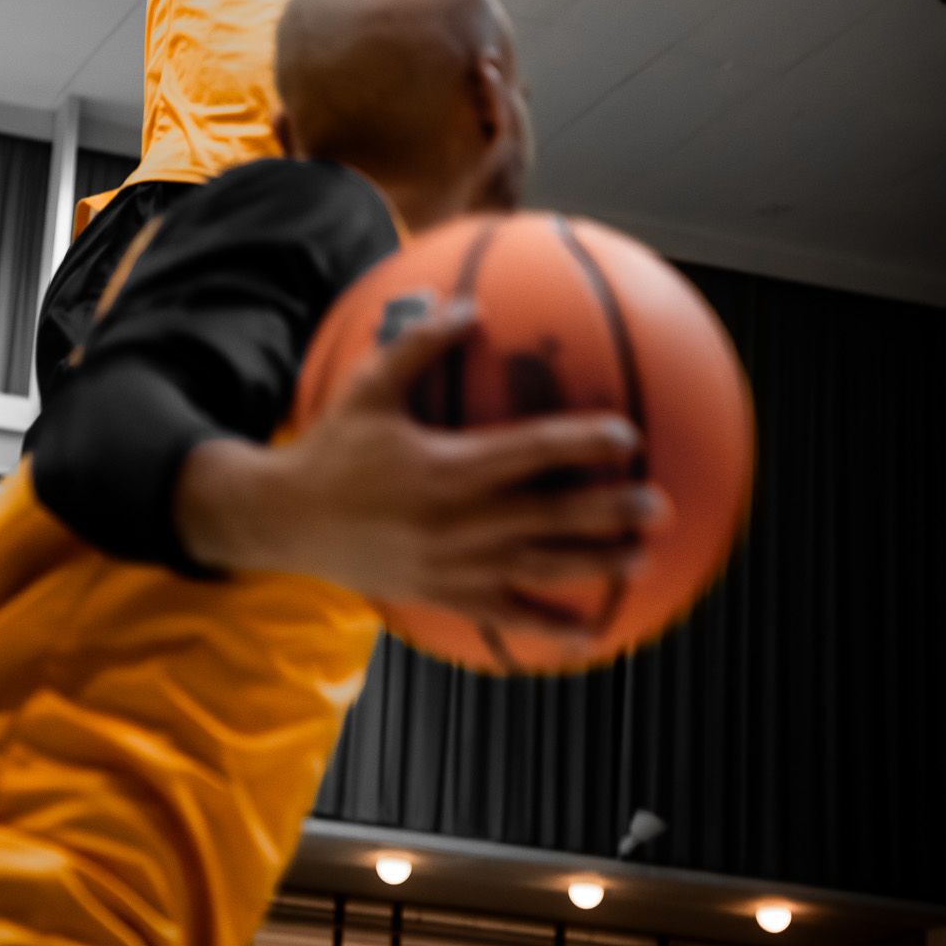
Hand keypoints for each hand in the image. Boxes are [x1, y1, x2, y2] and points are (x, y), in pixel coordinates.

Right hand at [174, 302, 671, 641]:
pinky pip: (504, 617)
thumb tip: (470, 306)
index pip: (528, 453)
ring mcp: (452, 566)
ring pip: (538, 569)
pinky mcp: (442, 595)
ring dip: (595, 564)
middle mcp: (457, 522)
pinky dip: (548, 631)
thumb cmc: (331, 448)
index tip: (626, 436)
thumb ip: (420, 344)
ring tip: (642, 557)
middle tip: (660, 505)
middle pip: (549, 518)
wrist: (285, 521)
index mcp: (446, 468)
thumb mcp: (368, 388)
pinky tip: (589, 639)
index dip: (579, 443)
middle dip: (609, 513)